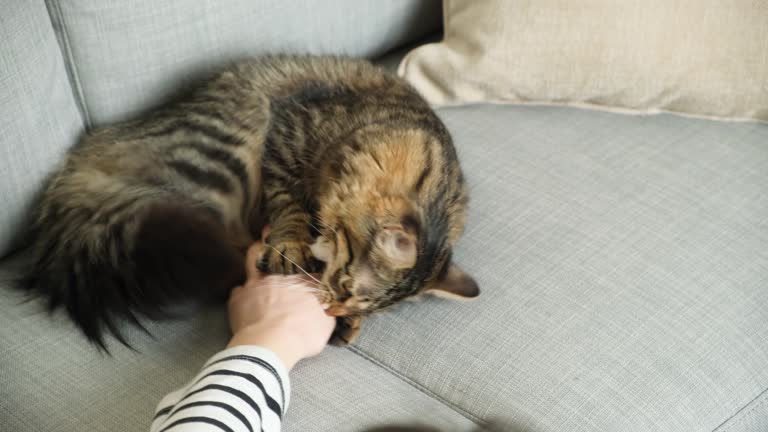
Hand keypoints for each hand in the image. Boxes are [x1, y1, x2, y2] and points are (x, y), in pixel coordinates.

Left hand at [227, 241, 334, 368]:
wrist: (270, 345)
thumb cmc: (302, 336)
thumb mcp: (326, 326)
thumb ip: (328, 312)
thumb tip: (329, 308)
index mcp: (305, 282)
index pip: (310, 270)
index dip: (310, 270)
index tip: (311, 270)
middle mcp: (282, 277)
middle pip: (282, 256)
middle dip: (282, 249)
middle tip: (282, 239)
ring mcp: (258, 284)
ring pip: (254, 257)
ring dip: (256, 252)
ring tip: (258, 246)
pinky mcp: (239, 296)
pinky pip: (238, 290)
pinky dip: (242, 294)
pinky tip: (243, 298)